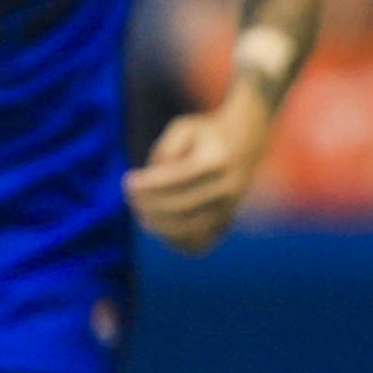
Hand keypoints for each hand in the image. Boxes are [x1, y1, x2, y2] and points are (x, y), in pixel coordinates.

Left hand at [127, 100, 268, 253]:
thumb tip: (150, 183)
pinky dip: (176, 241)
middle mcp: (228, 187)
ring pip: (190, 229)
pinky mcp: (226, 221)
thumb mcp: (183, 129)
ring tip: (141, 214)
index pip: (178, 178)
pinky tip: (160, 227)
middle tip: (130, 197)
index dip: (150, 184)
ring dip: (159, 226)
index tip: (128, 181)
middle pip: (182, 205)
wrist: (244, 144)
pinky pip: (199, 243)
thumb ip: (164, 151)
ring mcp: (229, 208)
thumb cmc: (205, 135)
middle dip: (150, 205)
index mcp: (218, 160)